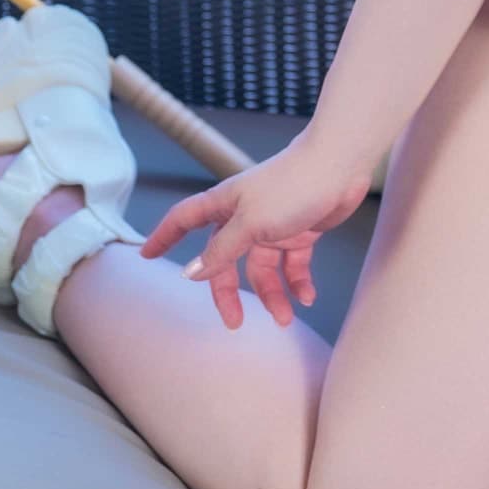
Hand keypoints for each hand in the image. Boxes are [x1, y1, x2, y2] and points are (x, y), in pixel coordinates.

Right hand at [141, 130, 374, 329]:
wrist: (342, 167)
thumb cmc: (293, 184)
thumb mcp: (251, 222)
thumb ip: (221, 249)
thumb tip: (192, 273)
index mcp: (225, 205)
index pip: (184, 220)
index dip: (164, 236)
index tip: (147, 254)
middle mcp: (245, 216)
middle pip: (225, 259)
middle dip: (229, 291)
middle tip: (234, 321)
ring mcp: (274, 225)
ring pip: (263, 269)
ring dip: (273, 294)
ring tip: (286, 318)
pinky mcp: (301, 232)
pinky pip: (293, 265)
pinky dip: (298, 282)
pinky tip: (307, 297)